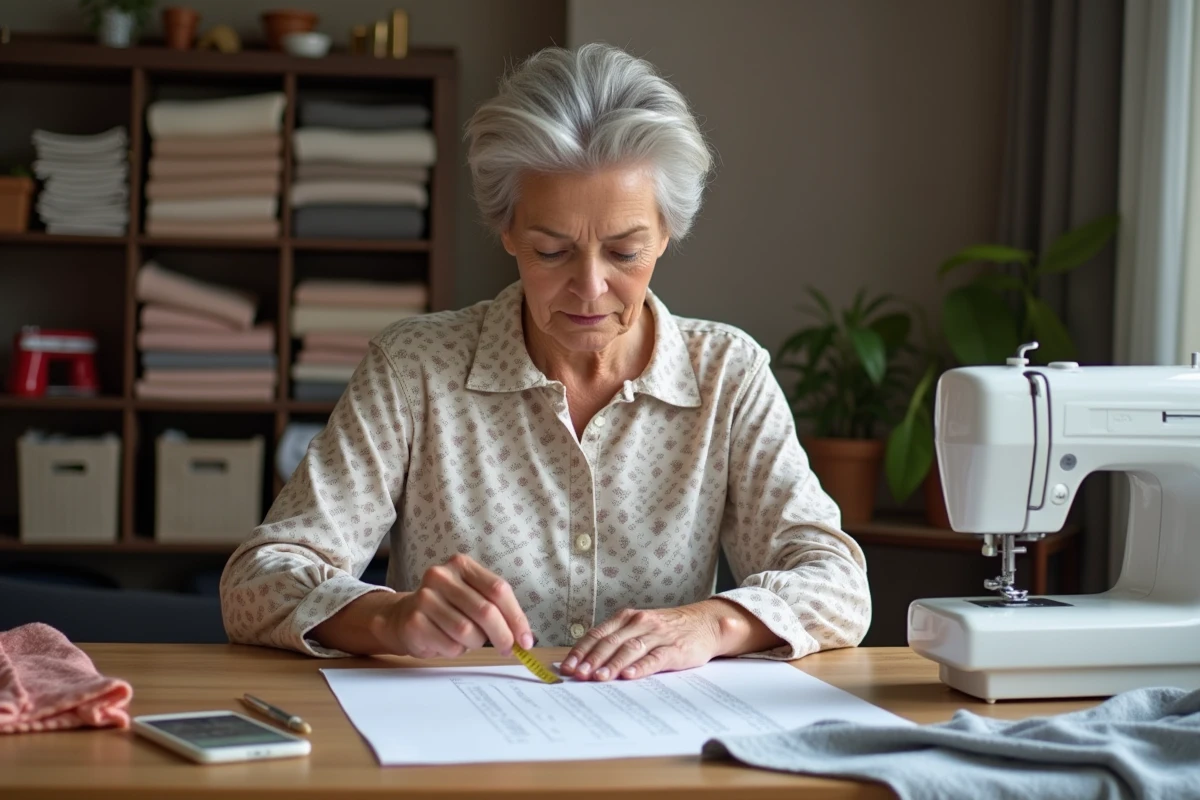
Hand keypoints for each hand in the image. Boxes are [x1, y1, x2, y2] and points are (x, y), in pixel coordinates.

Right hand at [383, 554, 533, 658]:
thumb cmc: (447, 608)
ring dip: (476, 643)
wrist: (403, 616)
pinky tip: (448, 642)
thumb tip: (525, 637)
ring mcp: (425, 598)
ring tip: (469, 640)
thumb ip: (498, 609)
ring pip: (468, 631)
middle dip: (503, 635)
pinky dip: (456, 651)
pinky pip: (450, 645)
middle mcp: (441, 576)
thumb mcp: (472, 597)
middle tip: (509, 649)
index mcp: (461, 565)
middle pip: (485, 611)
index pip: (498, 589)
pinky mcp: (415, 621)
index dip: (516, 617)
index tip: (525, 639)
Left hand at [559, 601, 727, 681]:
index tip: (567, 667)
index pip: (598, 634)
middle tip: (578, 675)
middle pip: (610, 642)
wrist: (705, 623)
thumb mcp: (639, 628)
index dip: (581, 651)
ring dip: (612, 665)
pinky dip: (640, 667)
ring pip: (630, 649)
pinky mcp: (675, 649)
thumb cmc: (667, 630)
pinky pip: (655, 658)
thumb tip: (586, 663)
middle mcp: (640, 623)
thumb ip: (617, 640)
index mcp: (627, 618)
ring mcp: (658, 635)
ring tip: (598, 678)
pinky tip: (629, 676)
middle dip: (591, 660)